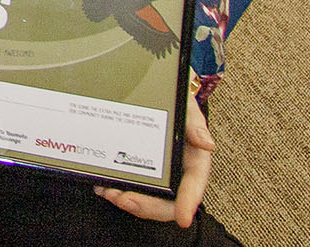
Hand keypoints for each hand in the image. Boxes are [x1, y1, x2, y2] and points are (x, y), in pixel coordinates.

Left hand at [97, 91, 213, 226]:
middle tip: (124, 199)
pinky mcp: (136, 170)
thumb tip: (206, 144)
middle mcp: (175, 173)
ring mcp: (156, 174)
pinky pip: (130, 188)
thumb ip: (195, 123)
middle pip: (167, 203)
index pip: (193, 187)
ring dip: (128, 201)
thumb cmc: (175, 102)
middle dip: (146, 206)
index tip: (183, 218)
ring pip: (146, 199)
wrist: (153, 91)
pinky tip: (103, 186)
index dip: (188, 204)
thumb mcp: (186, 107)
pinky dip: (116, 190)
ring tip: (109, 192)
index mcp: (192, 162)